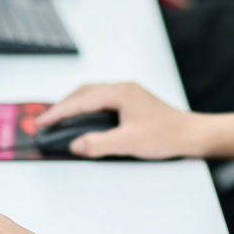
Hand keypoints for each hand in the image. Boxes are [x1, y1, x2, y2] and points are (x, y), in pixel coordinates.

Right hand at [34, 82, 205, 159]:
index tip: (42, 122)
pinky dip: (86, 108)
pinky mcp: (131, 102)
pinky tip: (83, 119)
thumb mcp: (128, 142)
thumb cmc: (166, 135)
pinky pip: (101, 100)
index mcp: (120, 92)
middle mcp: (123, 88)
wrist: (191, 134)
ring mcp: (128, 94)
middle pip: (84, 92)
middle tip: (45, 121)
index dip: (59, 112)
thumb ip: (98, 144)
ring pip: (92, 95)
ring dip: (74, 105)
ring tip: (59, 119)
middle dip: (63, 106)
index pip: (81, 101)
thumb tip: (76, 145)